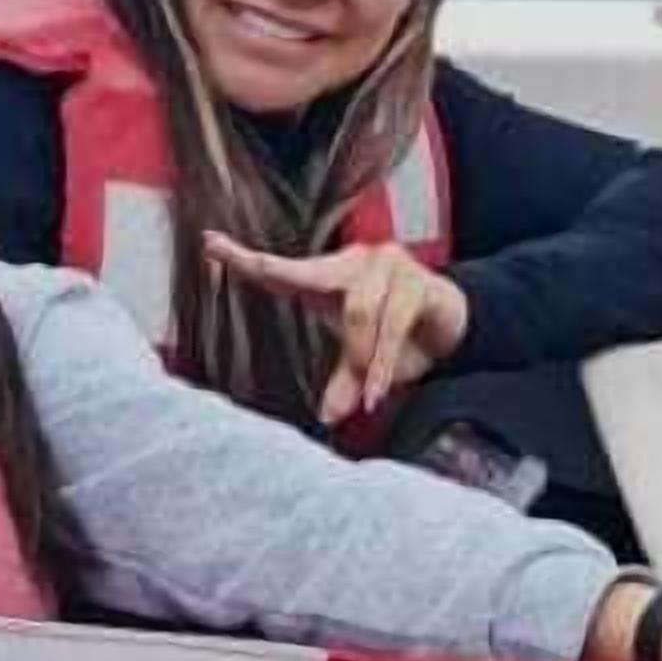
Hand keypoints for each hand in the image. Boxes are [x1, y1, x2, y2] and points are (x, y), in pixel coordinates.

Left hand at [202, 231, 471, 431]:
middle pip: (311, 275)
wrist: (454, 326)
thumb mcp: (362, 363)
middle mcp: (355, 261)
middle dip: (288, 283)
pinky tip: (376, 390)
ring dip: (361, 358)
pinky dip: (382, 362)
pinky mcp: (417, 280)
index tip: (208, 243)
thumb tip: (329, 417)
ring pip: (358, 310)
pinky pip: (393, 320)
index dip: (244, 257)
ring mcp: (387, 265)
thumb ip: (343, 381)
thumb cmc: (397, 336)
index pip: (281, 269)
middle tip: (264, 281)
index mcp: (331, 277)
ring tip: (365, 395)